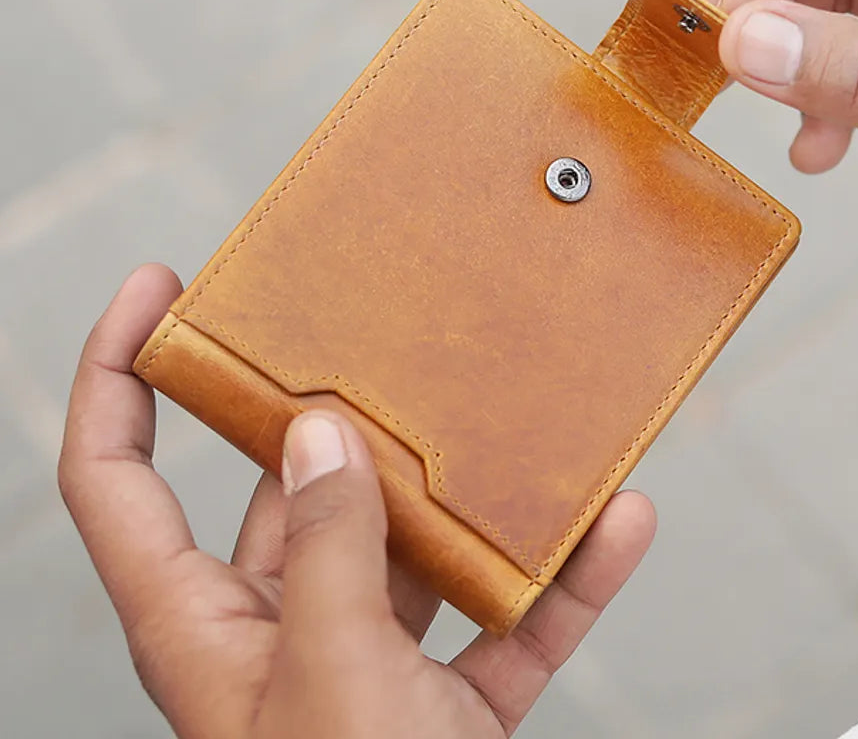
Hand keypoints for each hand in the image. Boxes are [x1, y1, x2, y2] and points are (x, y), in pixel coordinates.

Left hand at [59, 264, 655, 737]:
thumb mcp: (332, 678)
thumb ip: (325, 552)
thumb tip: (320, 435)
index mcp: (201, 628)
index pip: (116, 477)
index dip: (116, 374)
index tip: (157, 286)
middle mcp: (279, 629)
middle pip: (289, 489)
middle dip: (335, 414)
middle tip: (375, 336)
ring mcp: (368, 661)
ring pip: (414, 548)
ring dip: (472, 496)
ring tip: (515, 422)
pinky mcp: (449, 698)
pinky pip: (510, 620)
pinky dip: (563, 578)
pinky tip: (616, 525)